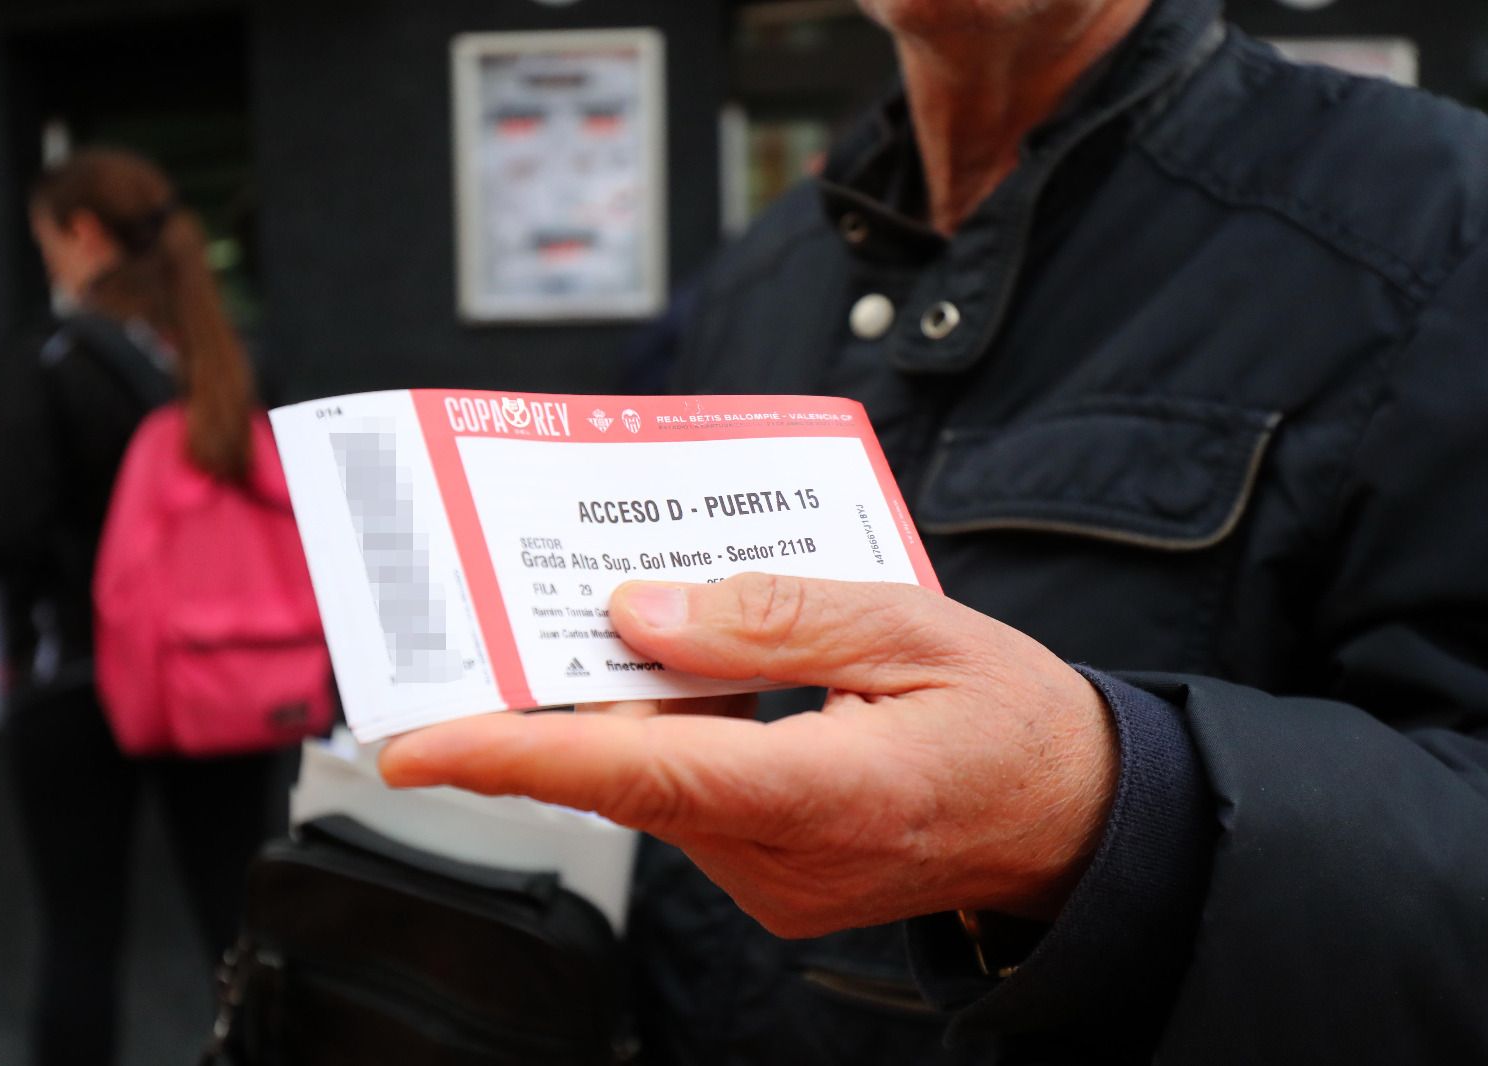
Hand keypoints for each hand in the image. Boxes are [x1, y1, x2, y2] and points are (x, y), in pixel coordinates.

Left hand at [379, 574, 1116, 937]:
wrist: (1075, 820)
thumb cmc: (1012, 718)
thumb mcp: (911, 629)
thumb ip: (773, 618)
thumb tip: (641, 611)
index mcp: (827, 795)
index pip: (640, 777)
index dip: (517, 757)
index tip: (413, 746)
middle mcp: (779, 861)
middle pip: (627, 770)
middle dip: (566, 687)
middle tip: (519, 598)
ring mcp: (770, 883)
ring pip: (650, 781)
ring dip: (630, 701)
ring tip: (637, 611)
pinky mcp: (768, 879)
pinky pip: (685, 796)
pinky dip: (670, 730)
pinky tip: (692, 670)